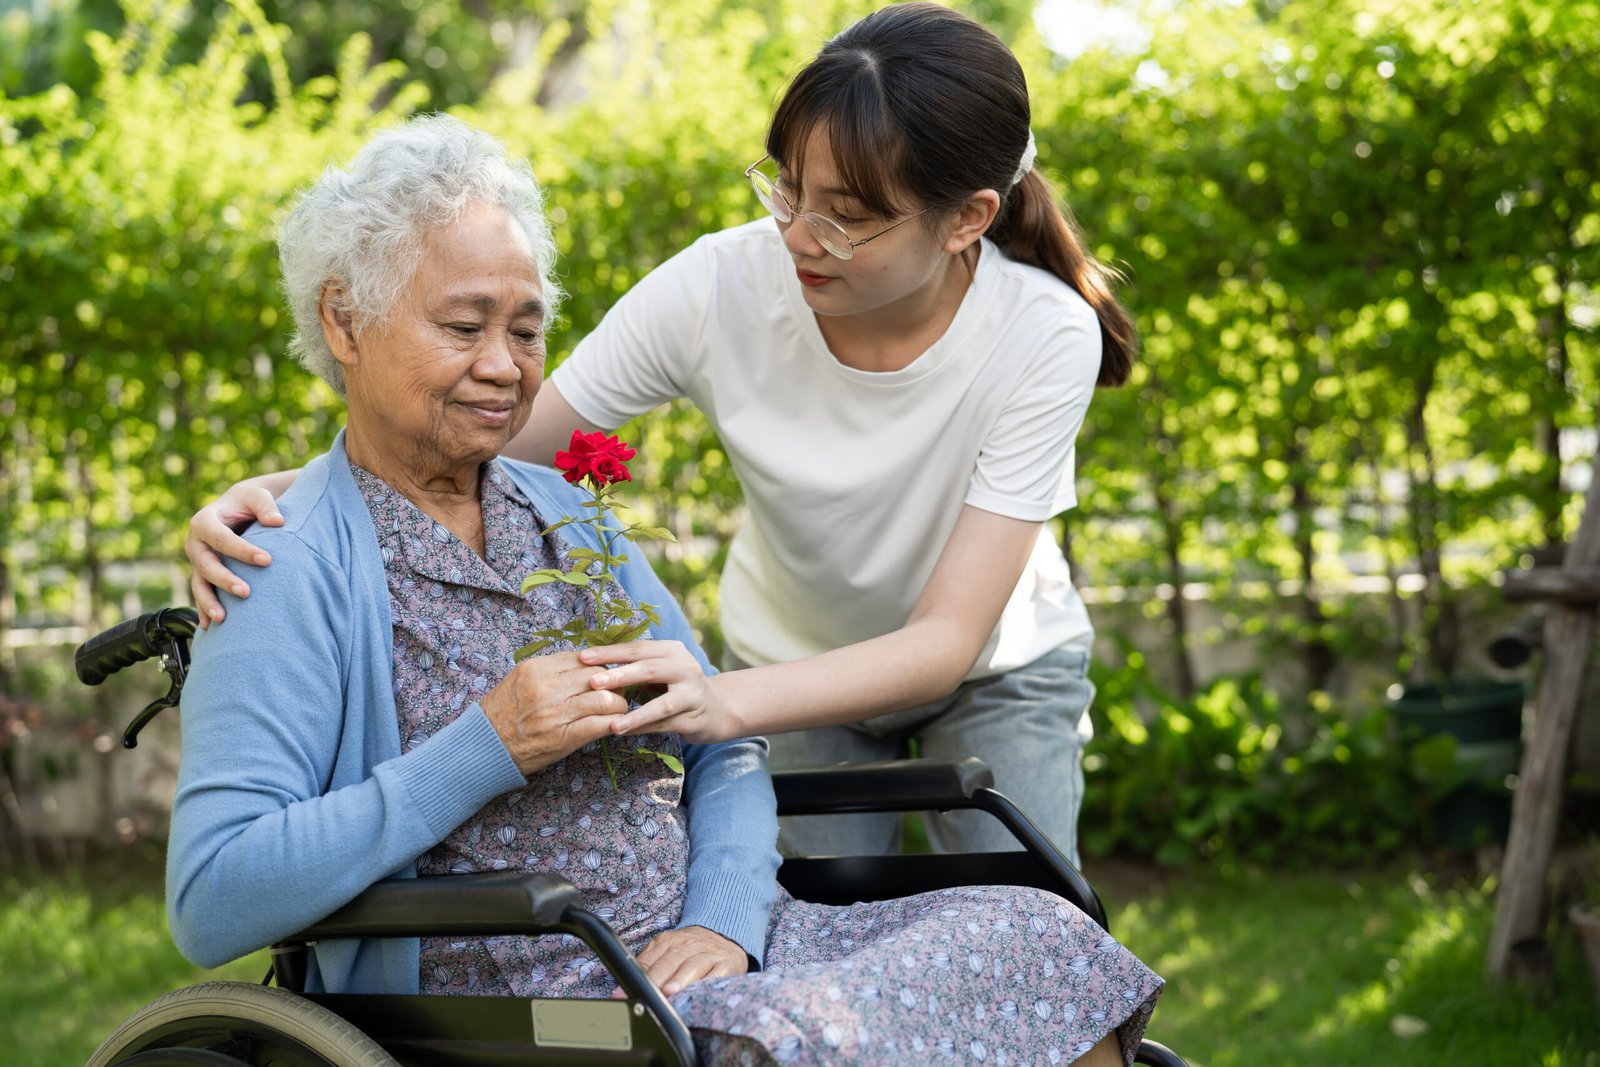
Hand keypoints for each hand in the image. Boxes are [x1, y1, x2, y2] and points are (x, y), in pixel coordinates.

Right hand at [185, 480, 285, 627]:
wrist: (236, 508)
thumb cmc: (248, 502)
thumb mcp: (257, 496)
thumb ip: (265, 506)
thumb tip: (277, 522)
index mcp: (204, 521)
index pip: (222, 538)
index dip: (243, 550)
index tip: (267, 560)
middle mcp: (196, 543)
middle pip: (206, 565)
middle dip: (225, 580)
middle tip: (246, 593)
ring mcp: (197, 561)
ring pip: (199, 584)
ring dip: (209, 603)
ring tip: (223, 619)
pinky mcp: (202, 575)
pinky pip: (201, 595)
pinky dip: (204, 611)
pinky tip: (211, 628)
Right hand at [479, 652, 629, 774]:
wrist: (484, 747)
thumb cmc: (503, 713)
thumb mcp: (520, 680)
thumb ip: (549, 670)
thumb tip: (584, 664)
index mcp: (535, 669)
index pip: (582, 659)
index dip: (597, 668)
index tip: (601, 678)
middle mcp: (546, 687)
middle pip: (598, 676)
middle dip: (612, 684)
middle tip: (615, 693)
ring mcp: (555, 713)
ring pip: (606, 699)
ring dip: (618, 705)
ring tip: (615, 711)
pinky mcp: (563, 738)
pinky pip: (600, 724)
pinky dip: (613, 724)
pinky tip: (614, 726)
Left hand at [578, 641, 738, 743]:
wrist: (717, 708)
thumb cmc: (677, 686)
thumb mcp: (661, 669)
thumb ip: (635, 666)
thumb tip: (590, 666)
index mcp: (671, 650)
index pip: (637, 648)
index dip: (610, 652)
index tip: (583, 657)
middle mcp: (685, 667)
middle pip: (650, 669)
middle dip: (620, 675)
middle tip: (593, 682)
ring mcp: (692, 694)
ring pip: (662, 704)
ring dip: (636, 714)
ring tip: (613, 724)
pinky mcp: (694, 718)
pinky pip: (665, 725)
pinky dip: (644, 729)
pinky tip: (626, 733)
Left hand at [609, 926, 748, 997]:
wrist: (724, 936)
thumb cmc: (690, 951)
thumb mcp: (666, 952)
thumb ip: (646, 969)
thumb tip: (620, 992)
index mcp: (667, 941)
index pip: (650, 960)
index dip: (637, 978)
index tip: (624, 993)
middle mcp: (688, 945)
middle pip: (670, 962)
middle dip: (656, 980)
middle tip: (647, 994)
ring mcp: (709, 954)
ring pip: (693, 966)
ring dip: (680, 979)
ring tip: (670, 991)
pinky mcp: (728, 964)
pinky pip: (719, 972)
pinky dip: (710, 981)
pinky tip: (702, 990)